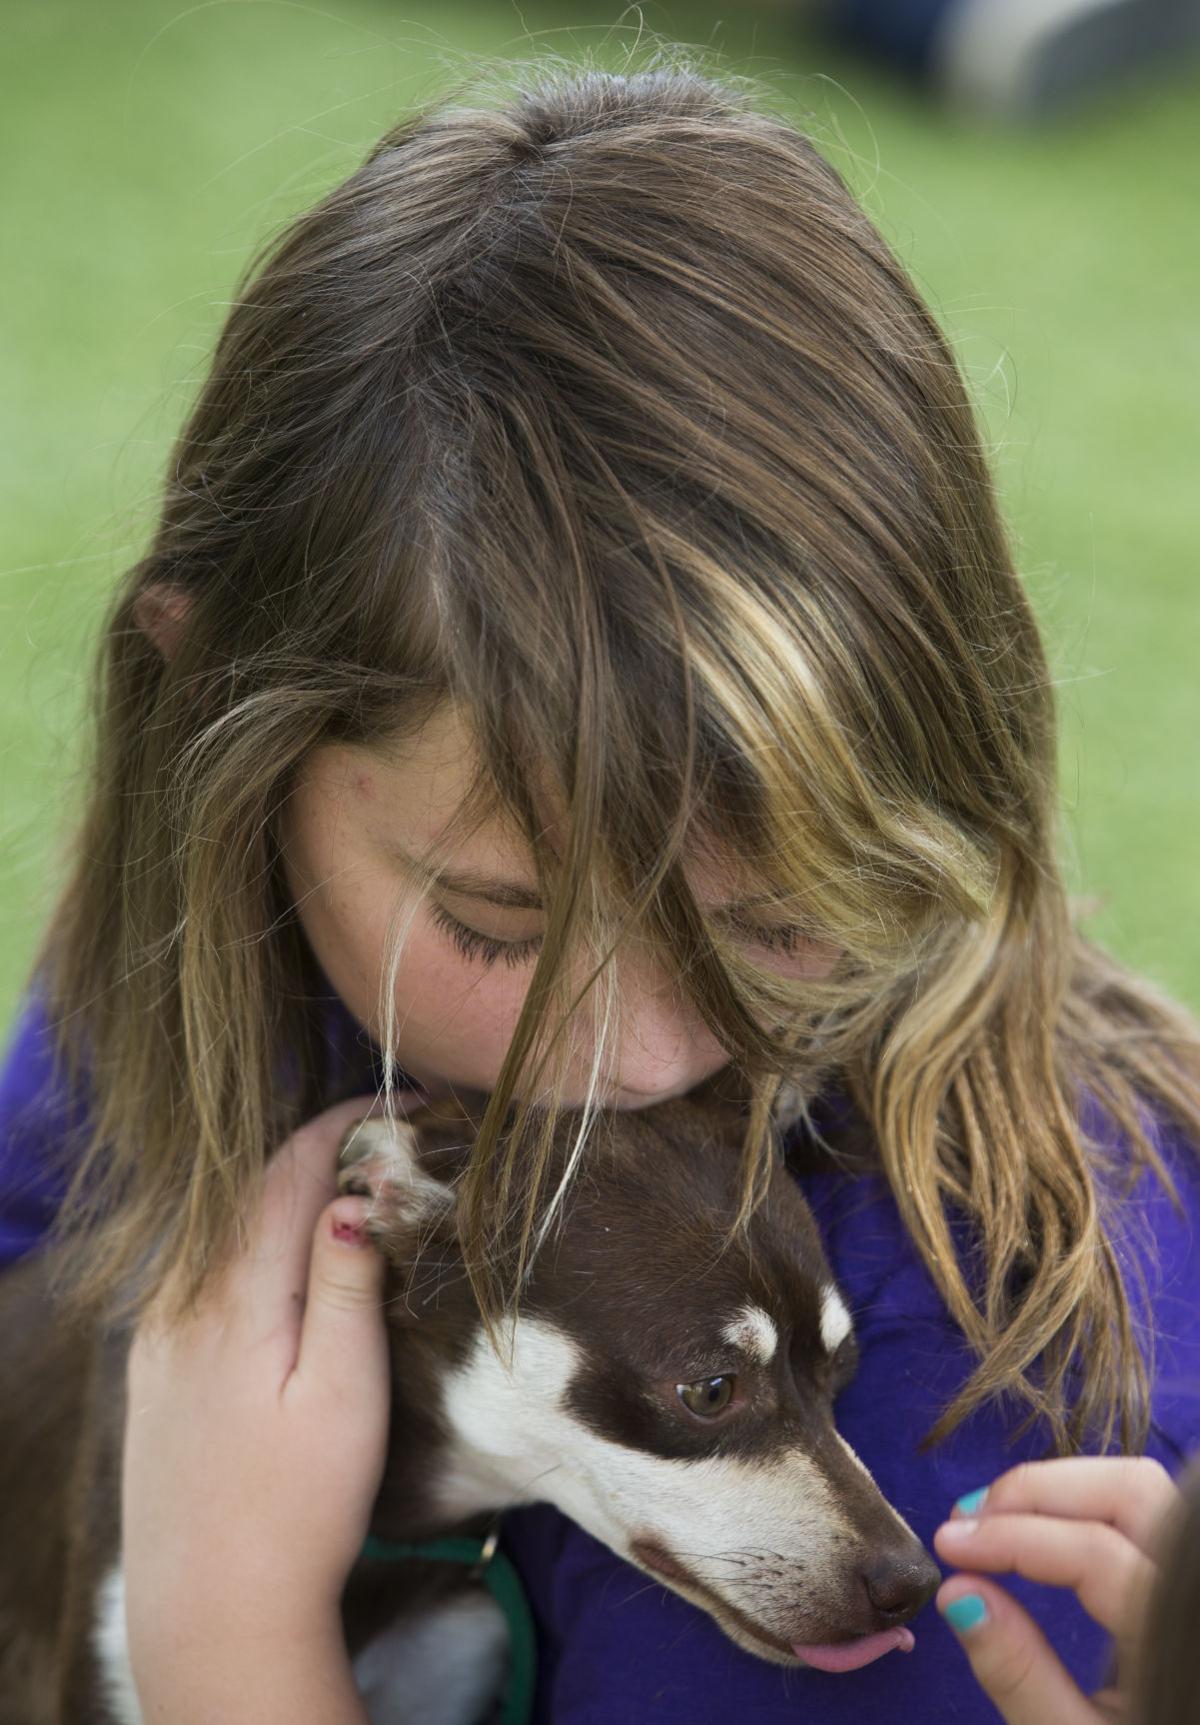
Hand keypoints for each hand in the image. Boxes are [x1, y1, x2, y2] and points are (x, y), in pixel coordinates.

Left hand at [121, 1093, 414, 1703]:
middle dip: (317, 1150)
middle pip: (251, 1189)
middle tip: (387, 1138)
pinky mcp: (152, 1366)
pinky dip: (248, 1240)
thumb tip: (353, 1193)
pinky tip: (283, 1257)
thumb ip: (345, 1288)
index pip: (287, 1170)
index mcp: (237, 1296)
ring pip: (223, 1227)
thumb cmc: (300, 1507)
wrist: (211, 1612)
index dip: (344, 1124)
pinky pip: (201, 1269)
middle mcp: (184, 1298)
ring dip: (282, 1194)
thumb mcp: (344, 1396)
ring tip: (348, 1185)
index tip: (401, 1104)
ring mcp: (160, 1332)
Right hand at [933, 1455, 1181, 1723]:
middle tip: (969, 1520)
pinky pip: (1144, 1516)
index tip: (947, 1542)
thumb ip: (1019, 1672)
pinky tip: (1038, 1528)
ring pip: (1140, 1491)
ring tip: (993, 1519)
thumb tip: (957, 1591)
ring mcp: (1194, 1588)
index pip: (1094, 1551)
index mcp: (1176, 1638)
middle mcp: (1195, 1596)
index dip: (1014, 1536)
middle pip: (1130, 1491)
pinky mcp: (1181, 1589)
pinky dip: (1085, 1506)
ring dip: (1062, 1490)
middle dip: (1041, 1491)